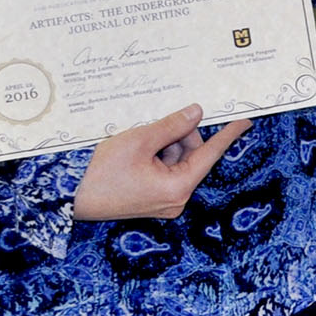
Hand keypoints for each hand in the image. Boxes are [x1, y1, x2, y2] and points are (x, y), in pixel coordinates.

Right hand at [73, 106, 252, 220]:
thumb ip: (172, 126)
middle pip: (192, 155)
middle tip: (153, 132)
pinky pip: (165, 171)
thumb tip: (196, 114)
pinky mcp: (153, 200)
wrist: (69, 198)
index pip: (210, 154)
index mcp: (178, 187)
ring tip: (137, 147)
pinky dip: (155, 157)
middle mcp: (176, 199)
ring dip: (163, 146)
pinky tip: (135, 155)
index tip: (245, 122)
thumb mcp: (139, 141)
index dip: (228, 135)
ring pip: (177, 161)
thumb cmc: (101, 173)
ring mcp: (165, 202)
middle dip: (177, 137)